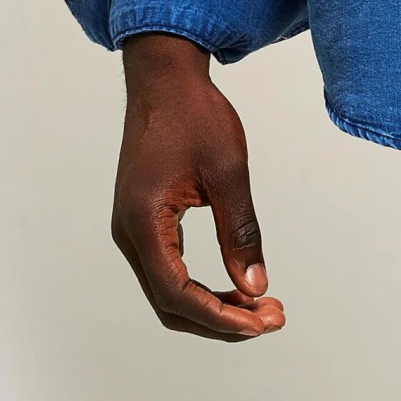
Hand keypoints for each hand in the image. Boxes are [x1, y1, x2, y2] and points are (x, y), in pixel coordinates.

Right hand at [112, 34, 284, 340]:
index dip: (219, 317)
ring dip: (212, 304)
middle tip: (271, 319)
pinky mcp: (143, 220)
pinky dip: (200, 284)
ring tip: (260, 306)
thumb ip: (239, 231)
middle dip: (220, 319)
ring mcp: (133, 228)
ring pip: (168, 290)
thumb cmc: (194, 114)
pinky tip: (234, 282)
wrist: (165, 78)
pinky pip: (167, 268)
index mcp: (143, 223)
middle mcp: (129, 233)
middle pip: (170, 303)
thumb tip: (254, 285)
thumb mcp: (227, 170)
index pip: (176, 294)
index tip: (260, 322)